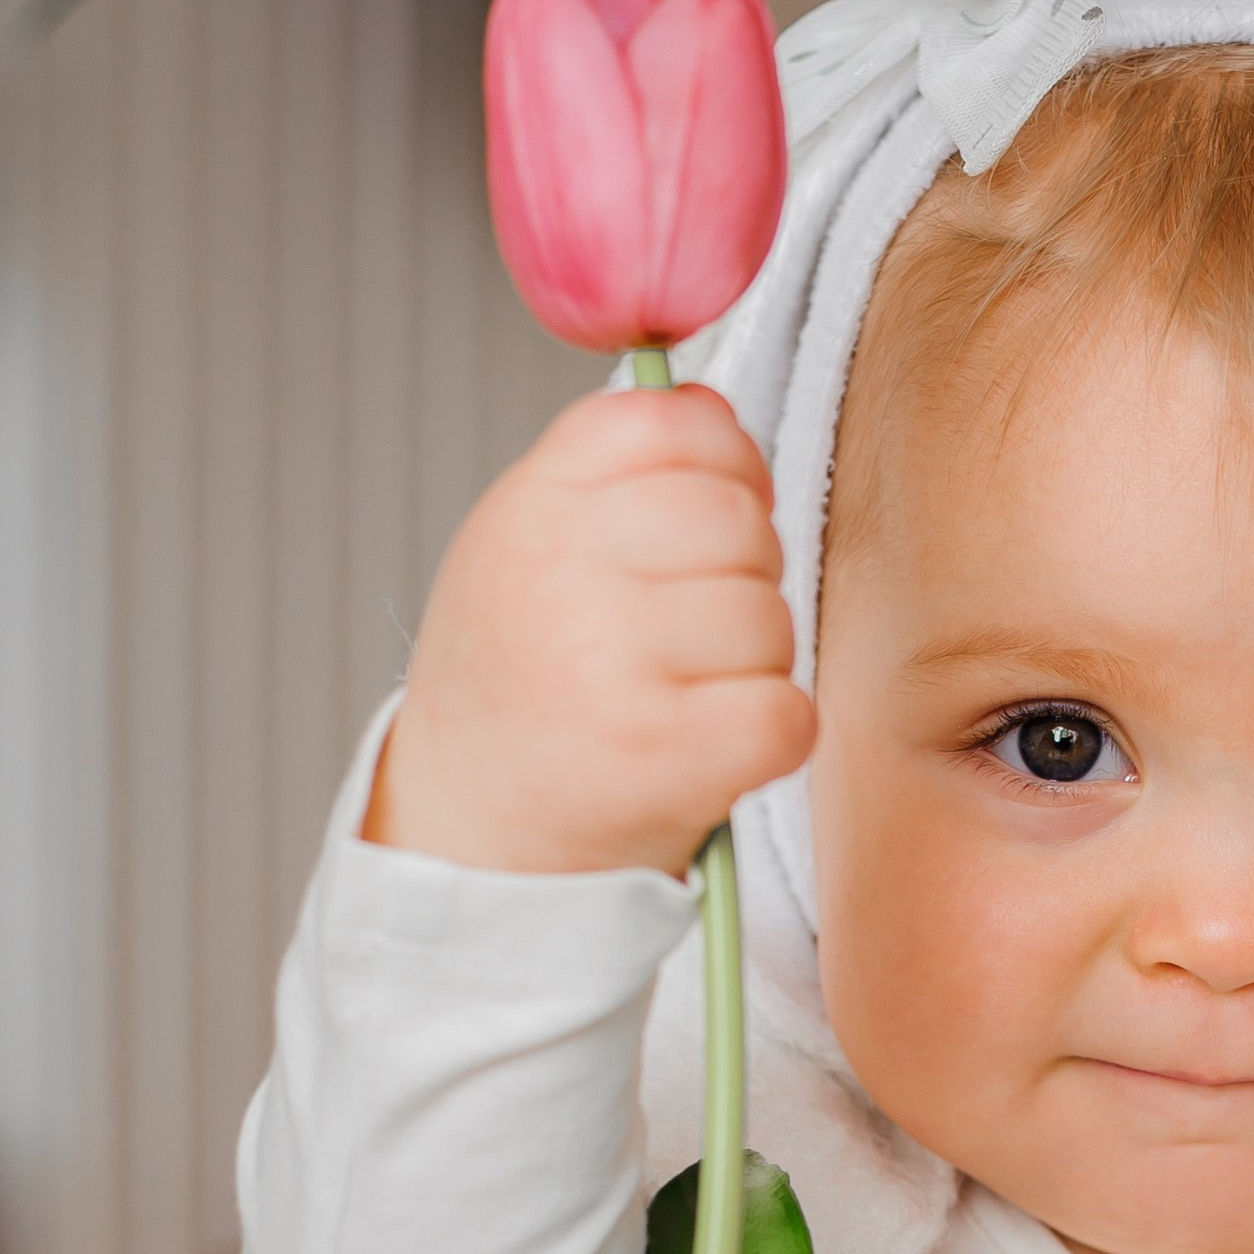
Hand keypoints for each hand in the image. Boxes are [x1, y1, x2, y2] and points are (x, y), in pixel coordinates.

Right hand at [366, 385, 813, 874]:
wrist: (466, 836)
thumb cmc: (518, 685)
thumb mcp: (524, 546)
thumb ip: (614, 474)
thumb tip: (719, 417)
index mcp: (530, 505)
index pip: (674, 421)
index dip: (723, 464)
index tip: (705, 519)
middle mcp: (559, 571)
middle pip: (737, 519)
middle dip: (743, 575)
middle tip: (689, 634)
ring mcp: (609, 664)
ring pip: (769, 619)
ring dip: (752, 666)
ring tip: (681, 699)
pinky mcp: (664, 755)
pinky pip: (787, 712)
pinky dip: (770, 738)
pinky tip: (709, 750)